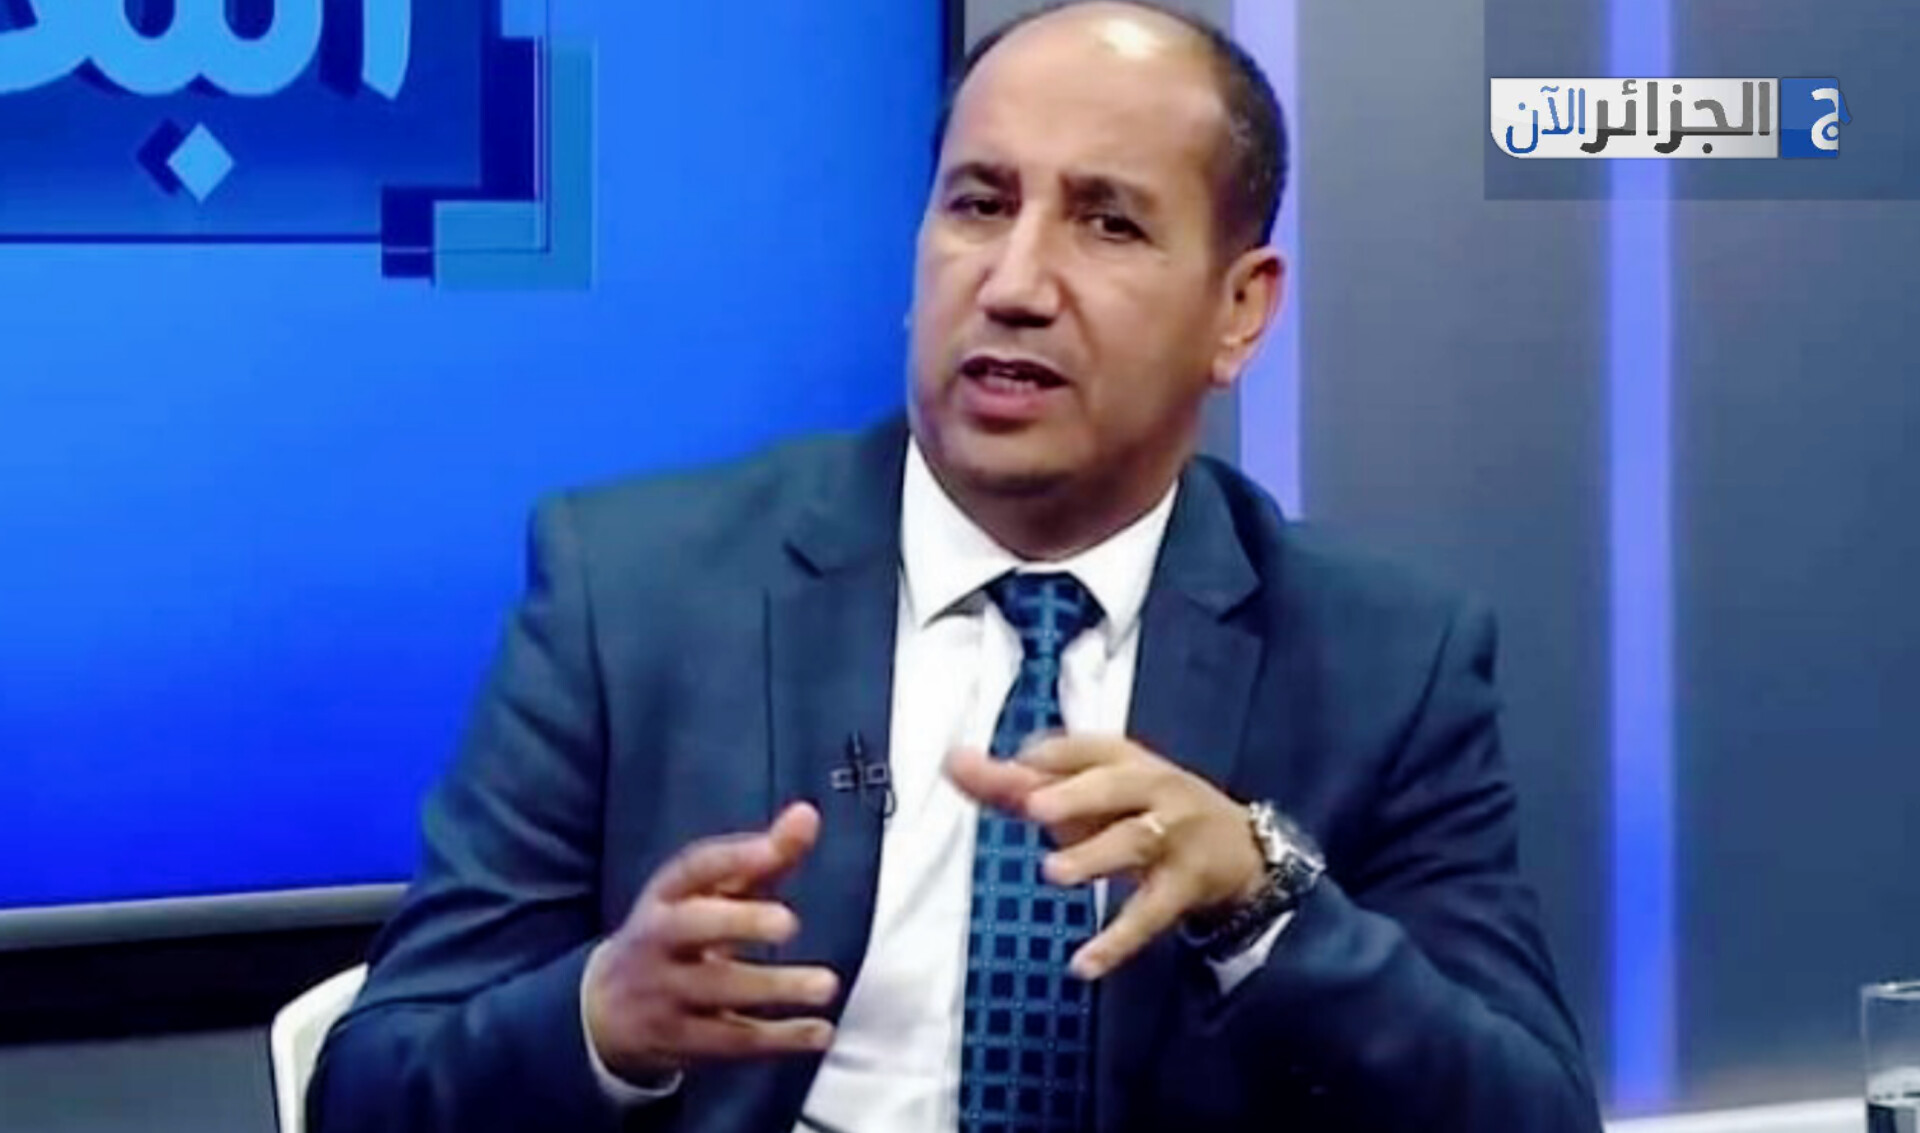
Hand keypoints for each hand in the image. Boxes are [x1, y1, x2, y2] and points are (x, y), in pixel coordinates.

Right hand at [583, 803, 840, 1081]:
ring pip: (717, 989)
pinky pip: (730, 1041)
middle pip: (691, 926)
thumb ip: (761, 858)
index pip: (694, 868)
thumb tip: (809, 814)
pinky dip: (778, 1039)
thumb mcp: (708, 895)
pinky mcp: (680, 1040)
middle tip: (790, 922)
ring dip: (773, 987)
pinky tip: (821, 1033)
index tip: (775, 849)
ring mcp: (665, 992)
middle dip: (738, 922)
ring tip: (827, 984)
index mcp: (666, 895)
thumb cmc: (678, 935)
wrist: (604, 1011)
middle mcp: (658, 940)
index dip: (734, 857)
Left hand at [946, 736, 1264, 980]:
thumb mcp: (1087, 791)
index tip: (1010, 770)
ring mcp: (1172, 838)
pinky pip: (1149, 915)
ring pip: (1135, 842)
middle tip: (1033, 807)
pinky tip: (1083, 964)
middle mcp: (1152, 789)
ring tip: (1053, 872)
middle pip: (1116, 786)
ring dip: (1095, 856)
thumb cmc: (1139, 810)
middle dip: (1077, 794)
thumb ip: (1017, 782)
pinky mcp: (1183, 889)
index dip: (1046, 759)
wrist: (1239, 848)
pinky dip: (1117, 941)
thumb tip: (951, 762)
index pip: (1083, 748)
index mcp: (1124, 758)